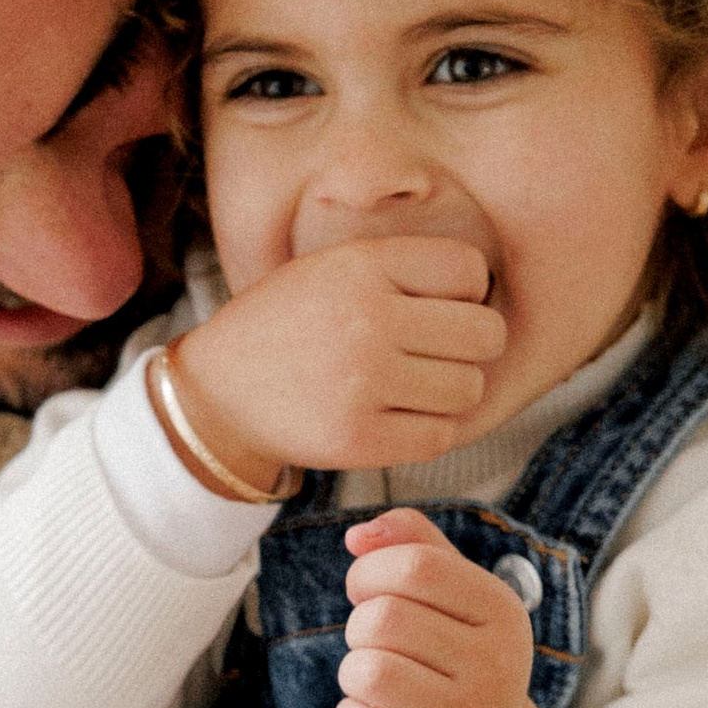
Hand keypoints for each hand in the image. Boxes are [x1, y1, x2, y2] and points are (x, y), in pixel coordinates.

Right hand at [169, 238, 505, 484]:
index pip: (469, 271)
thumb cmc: (289, 325)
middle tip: (438, 352)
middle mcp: (367, 320)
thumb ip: (403, 266)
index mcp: (362, 266)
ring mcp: (363, 384)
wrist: (218, 395)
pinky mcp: (359, 441)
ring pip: (469, 388)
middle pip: (484, 333)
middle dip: (472, 344)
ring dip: (452, 390)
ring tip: (414, 385)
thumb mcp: (332, 268)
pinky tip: (400, 417)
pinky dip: (430, 430)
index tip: (437, 307)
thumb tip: (489, 290)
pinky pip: (440, 436)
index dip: (464, 291)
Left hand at [337, 507, 559, 707]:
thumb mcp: (447, 593)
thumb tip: (359, 535)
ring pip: (367, 673)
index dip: (370, 572)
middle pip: (383, 620)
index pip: (416, 566)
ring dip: (353, 675)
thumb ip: (411, 543)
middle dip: (359, 629)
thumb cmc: (449, 656)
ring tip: (380, 685)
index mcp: (504, 612)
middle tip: (378, 647)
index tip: (365, 590)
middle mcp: (501, 668)